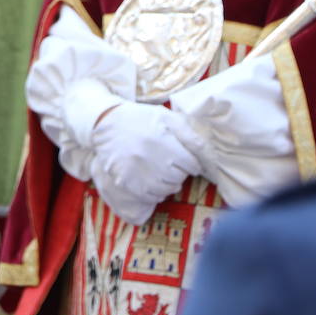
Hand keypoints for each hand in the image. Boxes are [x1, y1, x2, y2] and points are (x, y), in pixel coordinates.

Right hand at [88, 101, 205, 224]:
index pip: (193, 165)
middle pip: (180, 178)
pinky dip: (154, 191)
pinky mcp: (127, 183)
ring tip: (159, 170)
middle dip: (179, 171)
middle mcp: (152, 160)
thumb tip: (209, 156)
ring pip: (167, 190)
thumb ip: (190, 135)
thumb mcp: (168, 118)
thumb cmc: (141, 119)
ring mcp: (138, 174)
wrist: (106, 123)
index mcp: (165, 143)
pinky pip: (151, 197)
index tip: (183, 157)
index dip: (190, 161)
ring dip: (167, 183)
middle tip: (169, 162)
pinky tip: (149, 178)